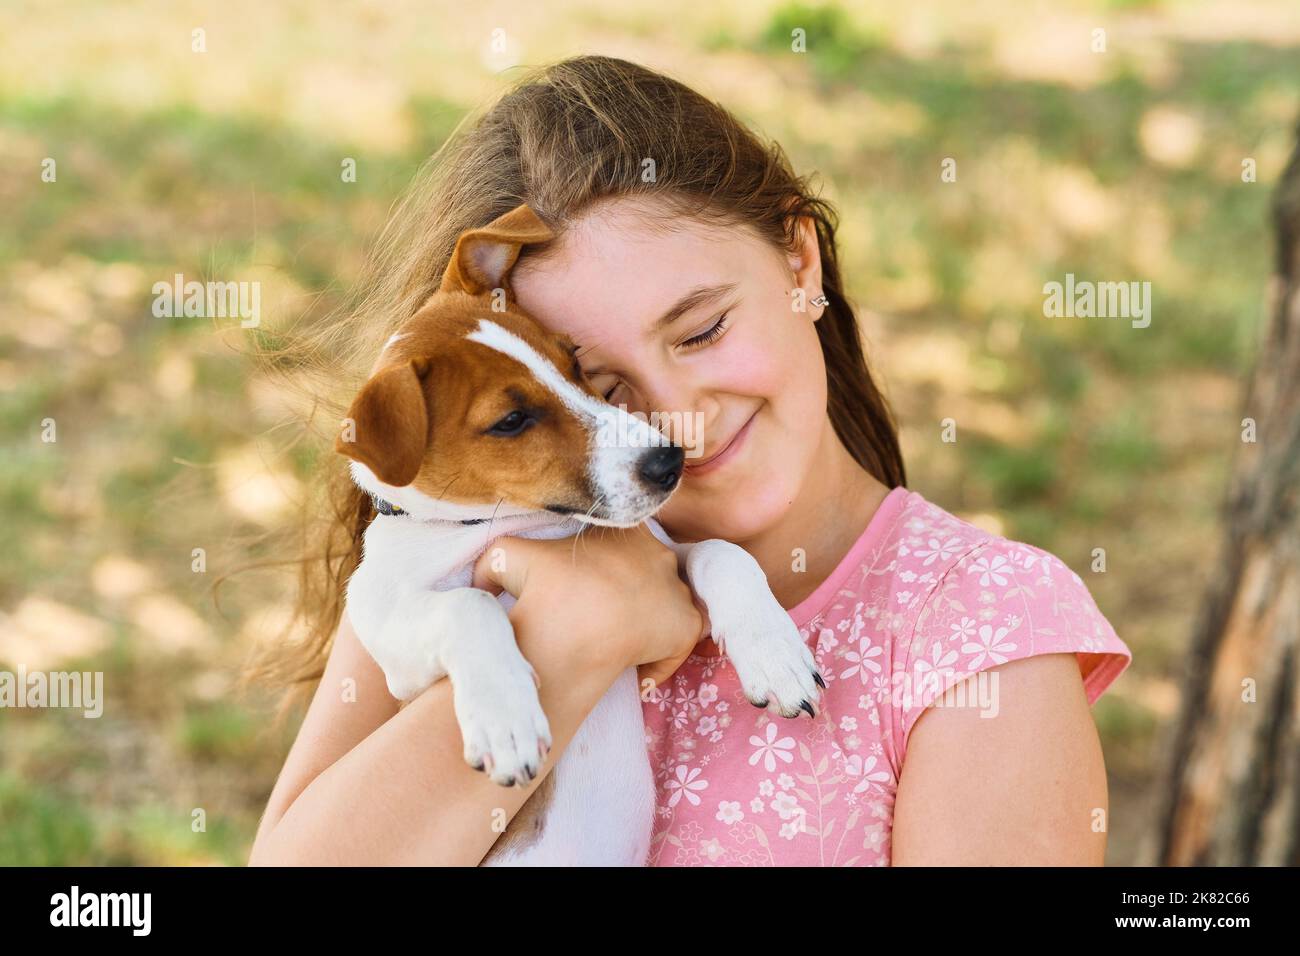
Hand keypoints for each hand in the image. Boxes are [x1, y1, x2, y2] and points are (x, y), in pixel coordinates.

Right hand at [470, 525, 707, 692]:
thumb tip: (485, 577)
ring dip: (649, 621)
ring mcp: (677, 587)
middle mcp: (658, 551)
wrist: (570, 629)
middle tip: (605, 620)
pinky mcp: (686, 623)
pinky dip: (662, 656)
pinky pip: (680, 640)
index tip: (589, 592)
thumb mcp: (506, 557)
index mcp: (623, 530)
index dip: (607, 568)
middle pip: (649, 572)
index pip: (624, 543)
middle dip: (631, 593)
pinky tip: (638, 670)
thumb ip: (496, 556)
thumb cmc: (543, 593)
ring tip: (621, 643)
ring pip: (667, 604)